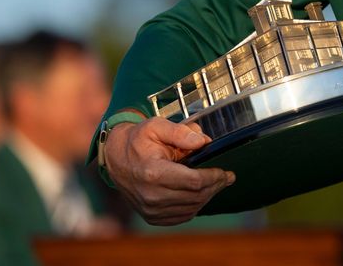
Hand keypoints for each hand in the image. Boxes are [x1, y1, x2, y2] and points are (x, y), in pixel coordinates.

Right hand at [103, 117, 234, 225]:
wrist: (115, 158)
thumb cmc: (137, 140)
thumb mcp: (156, 126)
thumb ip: (181, 132)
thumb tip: (203, 141)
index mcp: (153, 173)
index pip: (194, 181)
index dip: (214, 177)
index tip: (226, 172)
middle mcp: (151, 195)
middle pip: (195, 196)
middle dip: (215, 186)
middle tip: (227, 178)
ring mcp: (150, 209)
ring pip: (191, 208)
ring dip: (207, 197)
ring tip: (217, 184)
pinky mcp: (151, 216)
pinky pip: (181, 217)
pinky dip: (195, 206)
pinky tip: (201, 195)